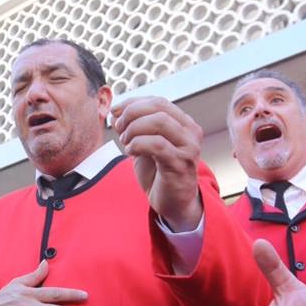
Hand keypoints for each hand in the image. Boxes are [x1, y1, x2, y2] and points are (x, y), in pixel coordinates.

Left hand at [111, 96, 204, 231]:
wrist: (174, 203)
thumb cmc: (159, 173)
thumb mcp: (145, 144)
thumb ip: (135, 127)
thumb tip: (115, 112)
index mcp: (183, 123)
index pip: (158, 101)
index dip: (133, 103)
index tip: (115, 112)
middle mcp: (190, 132)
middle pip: (158, 108)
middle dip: (132, 114)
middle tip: (119, 129)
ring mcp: (188, 147)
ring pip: (159, 122)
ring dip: (134, 129)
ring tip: (126, 142)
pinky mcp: (180, 164)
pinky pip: (157, 145)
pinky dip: (138, 144)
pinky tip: (130, 152)